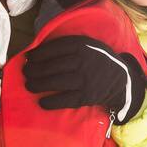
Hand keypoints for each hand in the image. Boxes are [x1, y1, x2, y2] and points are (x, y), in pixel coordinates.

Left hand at [23, 35, 146, 123]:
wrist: (121, 79)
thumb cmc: (97, 60)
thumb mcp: (88, 44)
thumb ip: (68, 45)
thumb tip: (38, 51)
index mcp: (82, 45)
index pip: (54, 48)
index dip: (38, 54)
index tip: (28, 57)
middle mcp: (83, 61)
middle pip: (51, 66)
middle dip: (34, 70)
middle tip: (26, 72)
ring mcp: (85, 79)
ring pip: (55, 82)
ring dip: (38, 84)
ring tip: (29, 85)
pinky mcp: (86, 96)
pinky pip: (65, 100)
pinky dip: (51, 102)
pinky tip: (41, 102)